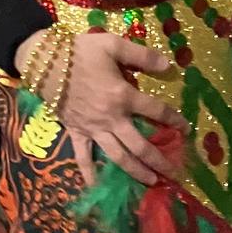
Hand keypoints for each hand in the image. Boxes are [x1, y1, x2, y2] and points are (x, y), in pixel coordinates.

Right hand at [18, 30, 182, 183]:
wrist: (45, 62)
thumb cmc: (81, 51)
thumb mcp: (113, 45)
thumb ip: (142, 56)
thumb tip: (168, 66)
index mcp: (123, 96)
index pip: (156, 111)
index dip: (174, 120)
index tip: (186, 129)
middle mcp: (112, 118)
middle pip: (140, 145)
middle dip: (159, 160)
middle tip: (174, 173)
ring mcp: (93, 129)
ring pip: (118, 156)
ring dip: (136, 171)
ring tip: (151, 182)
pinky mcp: (76, 133)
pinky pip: (83, 157)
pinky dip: (90, 174)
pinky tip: (96, 187)